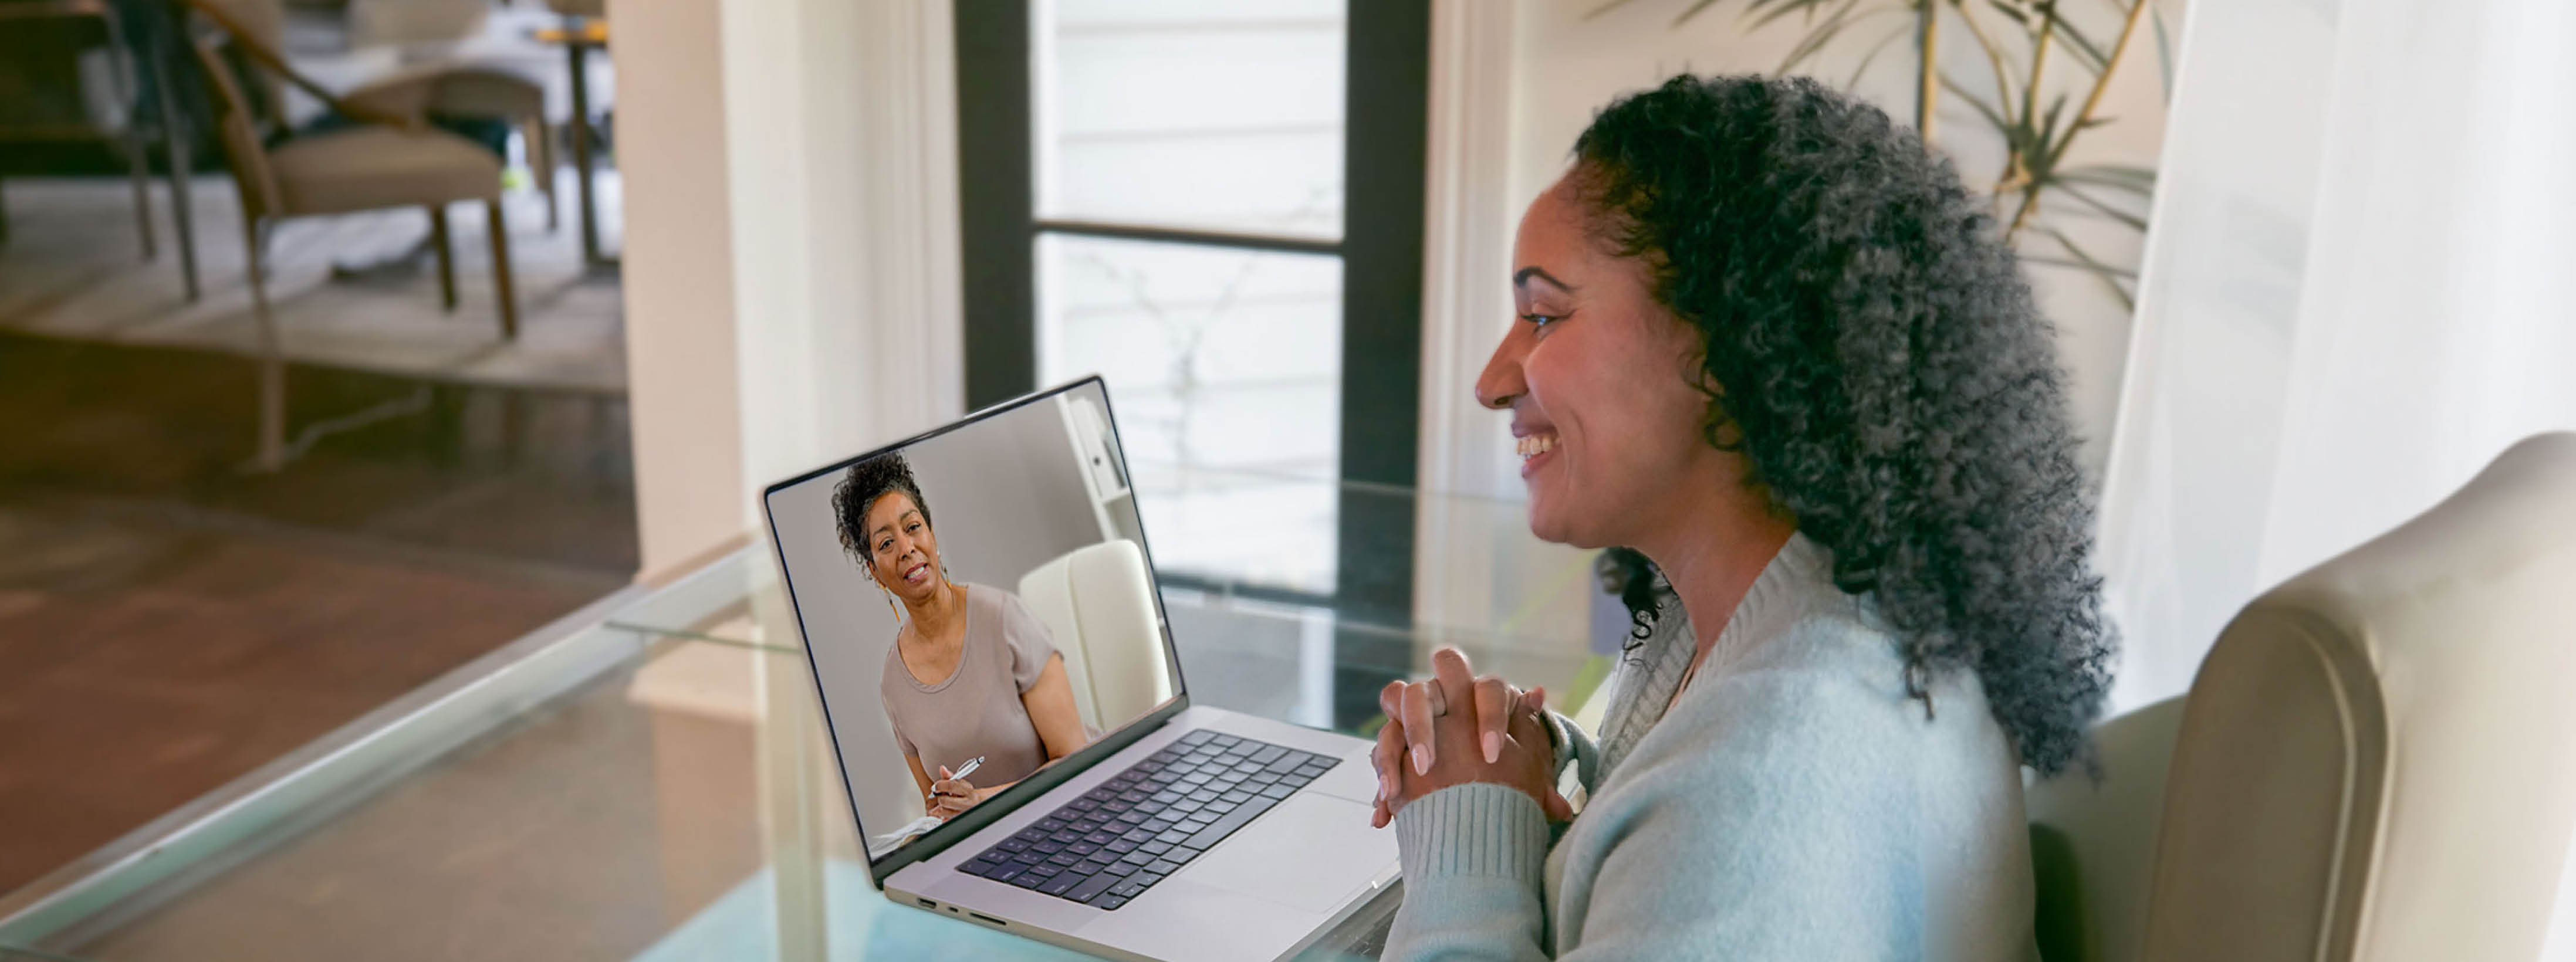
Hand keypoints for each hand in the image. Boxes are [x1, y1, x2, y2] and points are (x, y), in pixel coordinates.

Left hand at [929, 766, 983, 819]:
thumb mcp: (964, 784)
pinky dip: (943, 815)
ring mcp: (963, 815)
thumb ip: (951, 777)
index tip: (936, 785)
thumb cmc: (973, 795)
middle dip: (939, 797)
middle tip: (938, 794)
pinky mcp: (959, 821)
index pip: (951, 786)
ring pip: (943, 811)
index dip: (940, 785)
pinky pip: (945, 820)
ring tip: (942, 802)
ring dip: (939, 806)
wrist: (985, 805)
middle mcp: (968, 805)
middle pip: (945, 801)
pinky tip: (946, 811)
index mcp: (970, 793)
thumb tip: (942, 769)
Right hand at [1370, 647, 1573, 827]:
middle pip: (1423, 691)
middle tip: (1425, 765)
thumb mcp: (1526, 772)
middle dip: (1419, 724)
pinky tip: (1384, 815)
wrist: (1482, 798)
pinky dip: (1381, 784)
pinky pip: (1381, 753)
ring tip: (1393, 793)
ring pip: (1391, 719)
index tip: (1491, 755)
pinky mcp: (1396, 744)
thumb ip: (1533, 742)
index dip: (1489, 717)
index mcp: (1483, 698)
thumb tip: (1536, 694)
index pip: (1487, 689)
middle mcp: (1445, 698)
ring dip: (1389, 753)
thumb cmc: (1508, 777)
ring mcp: (1416, 717)